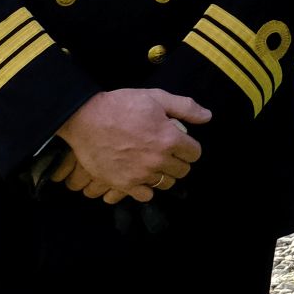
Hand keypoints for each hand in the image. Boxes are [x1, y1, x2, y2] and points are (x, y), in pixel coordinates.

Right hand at [55, 89, 209, 203]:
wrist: (86, 119)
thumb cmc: (122, 105)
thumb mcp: (156, 97)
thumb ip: (185, 107)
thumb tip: (208, 117)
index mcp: (170, 139)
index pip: (195, 153)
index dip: (190, 147)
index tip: (181, 143)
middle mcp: (158, 160)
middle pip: (183, 171)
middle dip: (179, 161)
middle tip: (167, 153)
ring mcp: (140, 174)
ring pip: (165, 183)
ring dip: (164, 174)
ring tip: (153, 164)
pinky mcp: (123, 184)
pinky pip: (145, 196)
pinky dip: (145, 189)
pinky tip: (141, 177)